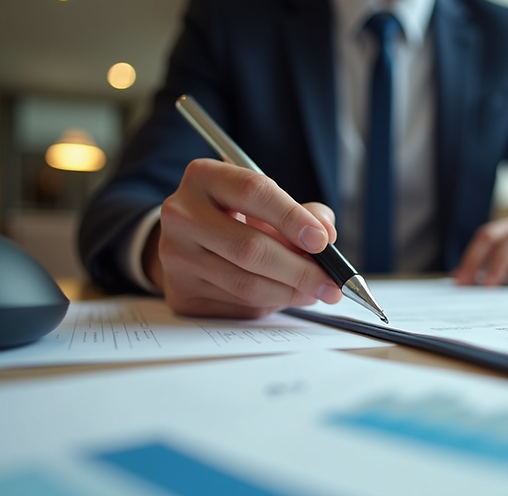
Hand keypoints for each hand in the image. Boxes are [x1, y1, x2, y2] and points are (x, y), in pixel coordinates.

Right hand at [143, 159, 341, 317]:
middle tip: (331, 282)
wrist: (189, 241)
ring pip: (246, 283)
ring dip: (290, 292)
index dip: (292, 217)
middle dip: (300, 269)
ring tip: (315, 290)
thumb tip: (327, 234)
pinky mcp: (182, 292)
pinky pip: (238, 305)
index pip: (253, 192)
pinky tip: (286, 295)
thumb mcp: (266, 202)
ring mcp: (177, 256)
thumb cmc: (236, 217)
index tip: (323, 241)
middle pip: (249, 247)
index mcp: (204, 177)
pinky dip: (271, 303)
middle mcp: (182, 214)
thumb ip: (303, 212)